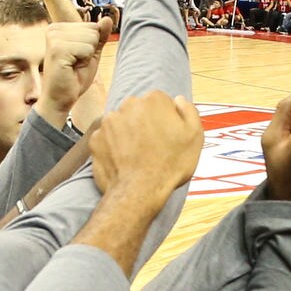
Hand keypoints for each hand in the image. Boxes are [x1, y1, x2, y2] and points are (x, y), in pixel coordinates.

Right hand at [41, 19, 102, 120]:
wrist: (60, 99)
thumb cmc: (73, 78)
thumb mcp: (91, 54)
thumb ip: (99, 36)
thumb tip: (107, 18)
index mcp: (60, 28)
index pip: (93, 26)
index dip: (92, 46)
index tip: (78, 58)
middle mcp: (54, 29)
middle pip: (93, 30)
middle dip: (90, 51)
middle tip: (76, 64)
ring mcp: (54, 38)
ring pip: (91, 38)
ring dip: (87, 57)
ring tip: (73, 66)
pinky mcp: (57, 49)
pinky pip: (87, 48)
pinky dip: (84, 61)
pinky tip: (71, 68)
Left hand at [88, 91, 202, 204]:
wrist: (141, 191)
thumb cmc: (170, 164)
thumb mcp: (194, 136)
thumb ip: (188, 110)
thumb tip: (178, 100)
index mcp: (154, 100)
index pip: (160, 101)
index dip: (166, 119)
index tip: (168, 134)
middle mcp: (128, 105)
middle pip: (139, 110)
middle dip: (145, 123)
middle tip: (154, 146)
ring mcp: (109, 122)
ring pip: (121, 123)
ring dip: (128, 134)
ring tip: (138, 155)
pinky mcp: (96, 139)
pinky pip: (107, 139)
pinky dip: (113, 147)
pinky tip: (125, 160)